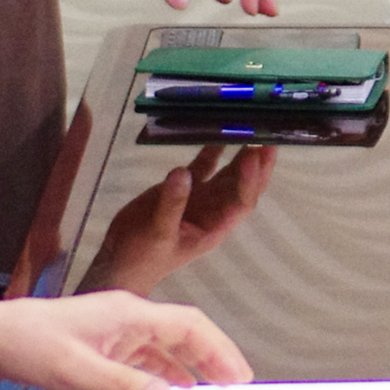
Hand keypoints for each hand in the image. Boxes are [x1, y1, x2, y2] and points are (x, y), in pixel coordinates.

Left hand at [0, 288, 252, 389]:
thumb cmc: (29, 344)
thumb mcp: (77, 370)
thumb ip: (124, 383)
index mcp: (129, 314)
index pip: (189, 326)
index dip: (219, 350)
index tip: (238, 375)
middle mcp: (129, 316)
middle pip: (186, 331)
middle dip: (215, 355)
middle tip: (239, 382)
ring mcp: (118, 328)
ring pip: (170, 342)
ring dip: (195, 362)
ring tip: (218, 385)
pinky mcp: (106, 342)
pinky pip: (149, 353)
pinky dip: (168, 368)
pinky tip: (176, 386)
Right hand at [87, 144, 274, 295]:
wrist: (122, 260)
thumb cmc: (143, 256)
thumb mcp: (157, 233)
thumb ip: (171, 205)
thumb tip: (182, 172)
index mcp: (215, 227)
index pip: (242, 201)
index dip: (250, 180)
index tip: (253, 156)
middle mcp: (214, 211)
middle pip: (243, 185)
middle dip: (257, 164)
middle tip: (268, 137)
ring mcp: (200, 198)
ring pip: (227, 173)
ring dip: (240, 154)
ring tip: (252, 129)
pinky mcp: (184, 189)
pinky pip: (203, 166)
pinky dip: (211, 150)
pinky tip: (218, 131)